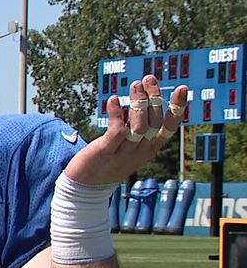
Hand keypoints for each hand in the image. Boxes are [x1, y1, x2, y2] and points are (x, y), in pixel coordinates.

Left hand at [66, 74, 189, 185]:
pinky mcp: (105, 152)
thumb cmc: (106, 162)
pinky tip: (114, 100)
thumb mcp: (127, 146)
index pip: (169, 128)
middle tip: (147, 80)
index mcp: (149, 149)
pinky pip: (117, 131)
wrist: (84, 187)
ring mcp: (123, 153)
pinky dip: (117, 114)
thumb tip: (141, 100)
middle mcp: (140, 152)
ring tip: (135, 85)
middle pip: (154, 122)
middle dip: (154, 98)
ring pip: (139, 126)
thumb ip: (135, 127)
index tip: (182, 88)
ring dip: (139, 103)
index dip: (177, 108)